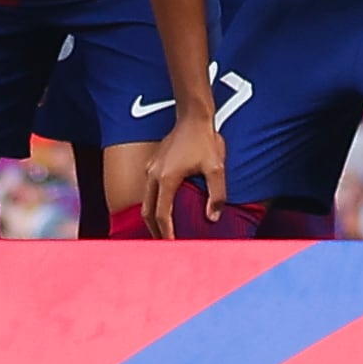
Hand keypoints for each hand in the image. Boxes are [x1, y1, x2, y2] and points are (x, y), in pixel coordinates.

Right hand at [143, 113, 226, 237]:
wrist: (193, 116)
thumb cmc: (205, 140)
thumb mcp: (216, 167)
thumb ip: (217, 194)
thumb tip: (213, 218)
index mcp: (167, 179)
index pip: (162, 215)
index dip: (166, 233)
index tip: (171, 247)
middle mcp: (153, 175)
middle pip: (147, 212)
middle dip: (154, 230)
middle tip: (165, 245)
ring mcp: (150, 168)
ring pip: (145, 201)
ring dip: (152, 218)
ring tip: (163, 232)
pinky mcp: (152, 163)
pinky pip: (148, 190)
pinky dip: (153, 204)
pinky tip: (163, 208)